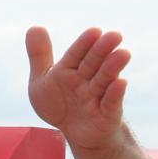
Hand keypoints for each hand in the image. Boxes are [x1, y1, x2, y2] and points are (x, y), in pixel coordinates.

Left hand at [27, 27, 129, 150]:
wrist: (75, 132)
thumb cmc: (60, 102)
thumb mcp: (43, 80)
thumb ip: (39, 55)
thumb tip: (34, 26)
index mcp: (70, 69)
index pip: (76, 54)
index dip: (84, 44)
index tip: (94, 31)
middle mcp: (86, 80)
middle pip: (94, 63)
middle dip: (102, 50)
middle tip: (114, 35)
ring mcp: (98, 96)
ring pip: (105, 80)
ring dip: (113, 67)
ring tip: (123, 54)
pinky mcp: (107, 113)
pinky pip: (110, 103)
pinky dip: (114, 93)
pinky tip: (120, 82)